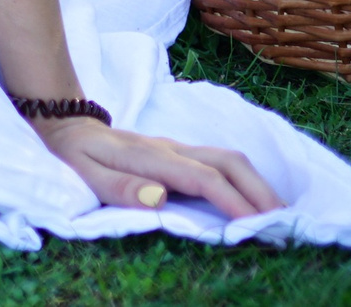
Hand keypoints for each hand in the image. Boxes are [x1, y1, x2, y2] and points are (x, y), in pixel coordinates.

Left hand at [36, 115, 282, 220]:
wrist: (68, 123)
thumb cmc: (78, 156)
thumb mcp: (87, 175)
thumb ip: (120, 187)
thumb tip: (161, 197)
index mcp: (152, 157)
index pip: (203, 178)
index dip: (232, 201)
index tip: (256, 226)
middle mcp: (172, 148)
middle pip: (229, 161)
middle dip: (259, 191)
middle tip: (282, 224)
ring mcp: (178, 147)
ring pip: (230, 157)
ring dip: (257, 183)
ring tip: (277, 214)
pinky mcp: (180, 151)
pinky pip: (221, 161)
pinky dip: (246, 179)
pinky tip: (255, 198)